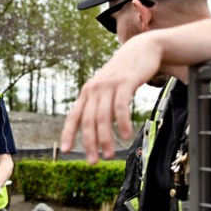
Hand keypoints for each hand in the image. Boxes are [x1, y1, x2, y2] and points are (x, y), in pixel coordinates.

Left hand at [61, 33, 162, 162]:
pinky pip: (120, 107)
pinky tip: (125, 136)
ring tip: (109, 154)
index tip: (66, 151)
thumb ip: (100, 104)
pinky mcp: (124, 82)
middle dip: (89, 144)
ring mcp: (108, 85)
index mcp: (87, 92)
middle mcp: (94, 89)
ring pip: (103, 117)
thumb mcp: (107, 87)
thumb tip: (96, 130)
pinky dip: (122, 124)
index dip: (68, 134)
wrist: (143, 49)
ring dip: (105, 139)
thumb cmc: (125, 73)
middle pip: (88, 121)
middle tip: (93, 162)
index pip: (73, 116)